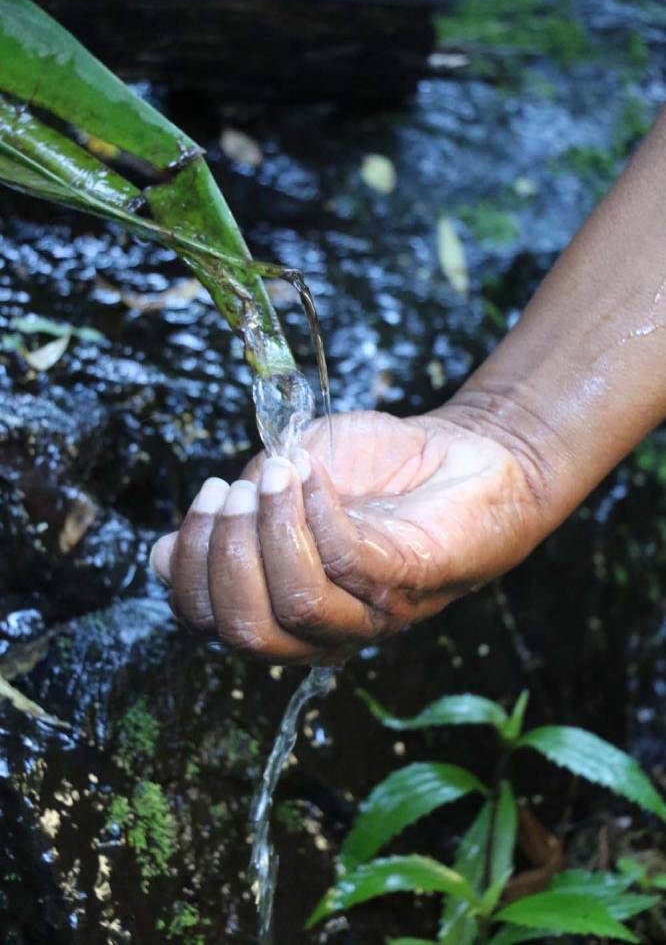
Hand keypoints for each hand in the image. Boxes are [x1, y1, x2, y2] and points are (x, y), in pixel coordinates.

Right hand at [150, 409, 545, 663]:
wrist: (464, 452)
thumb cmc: (374, 467)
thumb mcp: (281, 481)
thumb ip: (232, 516)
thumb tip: (158, 555)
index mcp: (282, 606)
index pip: (211, 622)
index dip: (189, 568)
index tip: (206, 496)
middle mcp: (322, 626)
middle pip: (247, 632)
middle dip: (224, 555)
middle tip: (237, 489)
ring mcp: (368, 612)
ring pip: (298, 607)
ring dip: (272, 531)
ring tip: (279, 472)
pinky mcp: (408, 582)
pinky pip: (348, 563)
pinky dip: (318, 513)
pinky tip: (314, 473)